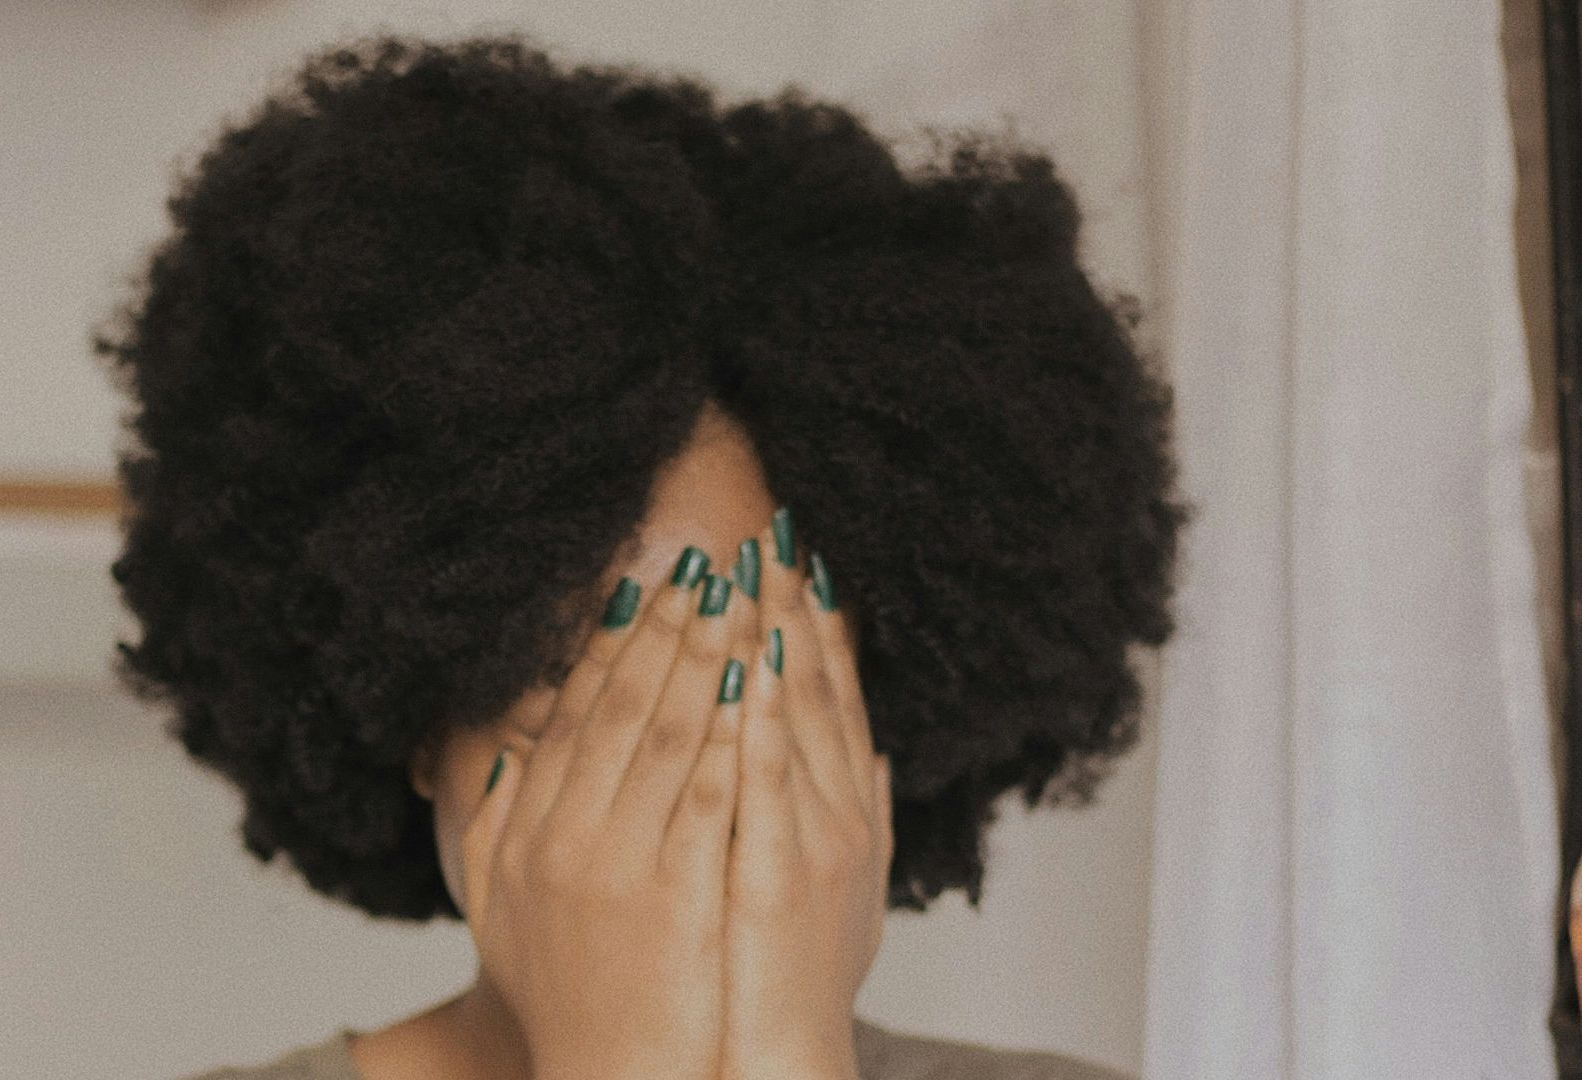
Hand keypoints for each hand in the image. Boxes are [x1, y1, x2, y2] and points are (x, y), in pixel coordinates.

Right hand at [460, 553, 752, 1079]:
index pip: (575, 716)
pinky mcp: (678, 894)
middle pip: (621, 706)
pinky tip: (760, 681)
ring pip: (667, 732)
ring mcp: (619, 865)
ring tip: (740, 598)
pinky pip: (710, 793)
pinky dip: (733, 732)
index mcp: (528, 833)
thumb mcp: (502, 912)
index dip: (613, 644)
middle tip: (706, 566)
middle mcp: (565, 837)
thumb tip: (506, 757)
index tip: (645, 587)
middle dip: (668, 627)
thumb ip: (497, 830)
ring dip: (707, 656)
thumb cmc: (566, 1001)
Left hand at [720, 516, 892, 1079]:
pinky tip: (750, 663)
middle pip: (816, 690)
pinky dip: (762, 717)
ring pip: (795, 718)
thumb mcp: (836, 884)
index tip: (795, 563)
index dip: (816, 625)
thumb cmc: (796, 978)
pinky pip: (768, 780)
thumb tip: (871, 752)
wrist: (785, 1056)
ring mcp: (815, 839)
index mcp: (844, 808)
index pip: (829, 696)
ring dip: (776, 639)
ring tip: (755, 570)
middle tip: (772, 536)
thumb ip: (854, 812)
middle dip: (791, 608)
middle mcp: (840, 812)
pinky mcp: (782, 872)